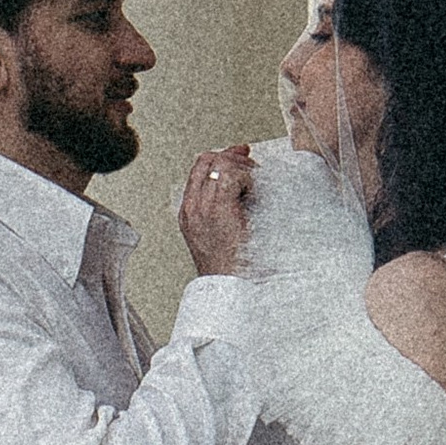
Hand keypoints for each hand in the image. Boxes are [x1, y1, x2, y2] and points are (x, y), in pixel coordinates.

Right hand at [180, 144, 256, 276]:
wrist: (227, 287)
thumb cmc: (230, 267)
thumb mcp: (222, 235)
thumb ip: (227, 209)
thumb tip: (242, 186)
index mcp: (189, 212)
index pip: (200, 168)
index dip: (222, 157)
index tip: (241, 157)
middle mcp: (192, 206)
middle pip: (207, 160)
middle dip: (233, 158)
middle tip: (253, 169)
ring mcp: (202, 206)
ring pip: (219, 163)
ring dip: (243, 168)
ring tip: (256, 186)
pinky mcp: (218, 208)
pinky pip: (231, 176)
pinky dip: (247, 179)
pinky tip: (254, 195)